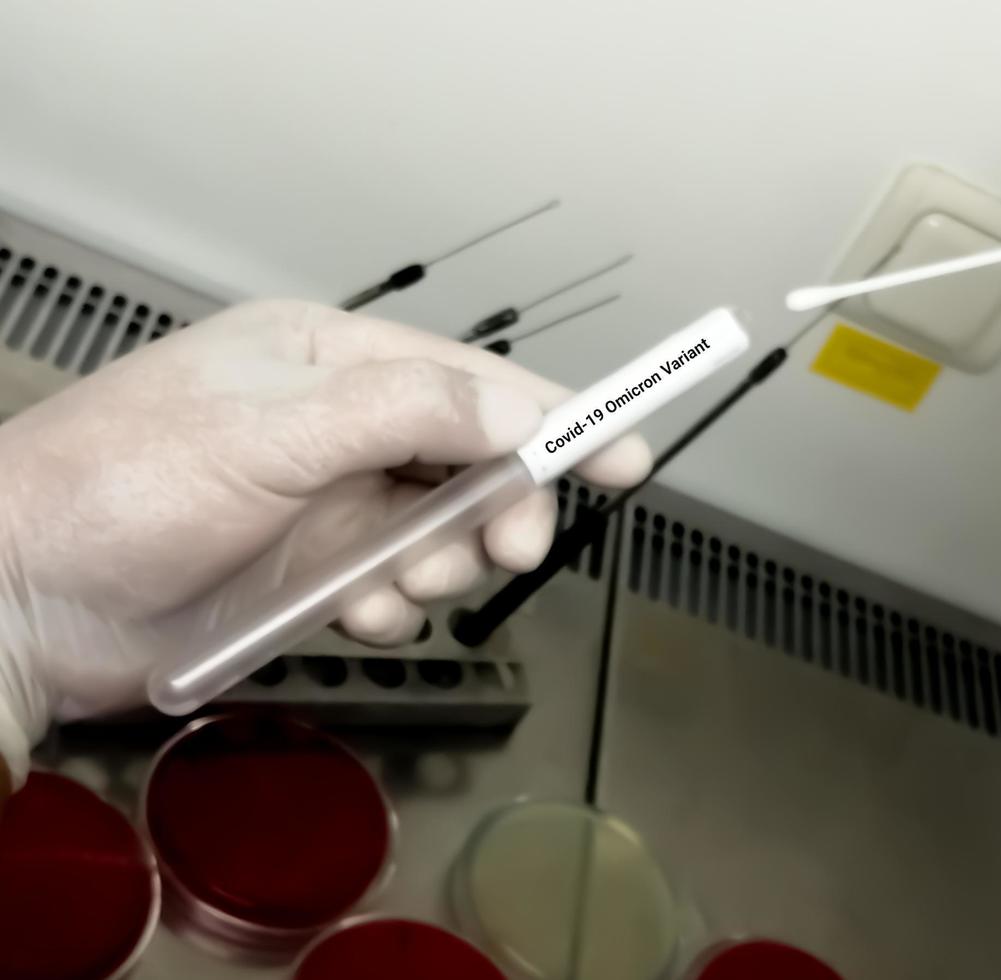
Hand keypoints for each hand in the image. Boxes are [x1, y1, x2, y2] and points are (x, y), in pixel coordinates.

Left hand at [0, 300, 649, 783]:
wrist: (24, 600)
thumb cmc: (116, 488)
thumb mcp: (270, 434)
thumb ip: (403, 411)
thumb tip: (517, 407)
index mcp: (330, 359)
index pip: (473, 380)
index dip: (555, 418)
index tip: (624, 453)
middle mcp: (340, 424)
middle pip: (474, 460)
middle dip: (498, 509)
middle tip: (506, 549)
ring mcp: (331, 501)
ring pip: (445, 530)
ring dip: (443, 564)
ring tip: (395, 584)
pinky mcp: (317, 570)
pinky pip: (400, 585)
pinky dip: (396, 604)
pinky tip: (356, 612)